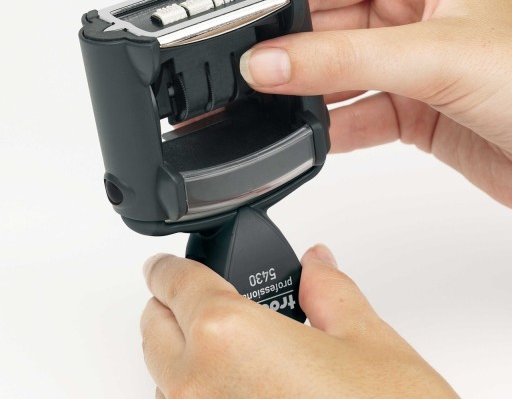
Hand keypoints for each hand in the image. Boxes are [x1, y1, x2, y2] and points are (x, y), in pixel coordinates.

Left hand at [141, 246, 458, 397]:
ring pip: (162, 376)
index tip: (163, 265)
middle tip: (200, 298)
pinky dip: (198, 393)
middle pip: (154, 329)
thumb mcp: (367, 340)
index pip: (175, 283)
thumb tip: (318, 265)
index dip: (167, 266)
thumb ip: (330, 290)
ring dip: (182, 353)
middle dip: (170, 306)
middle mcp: (198, 389)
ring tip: (230, 347)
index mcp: (228, 337)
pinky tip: (242, 390)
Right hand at [239, 0, 511, 206]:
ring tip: (274, 111)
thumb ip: (343, 60)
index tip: (242, 36)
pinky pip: (353, 116)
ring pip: (334, 76)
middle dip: (288, 56)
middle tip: (251, 79)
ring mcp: (404, 63)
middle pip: (322, 28)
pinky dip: (330, 131)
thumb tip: (270, 62)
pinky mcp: (407, 109)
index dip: (279, 3)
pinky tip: (310, 139)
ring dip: (306, 96)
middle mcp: (407, 11)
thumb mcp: (436, 56)